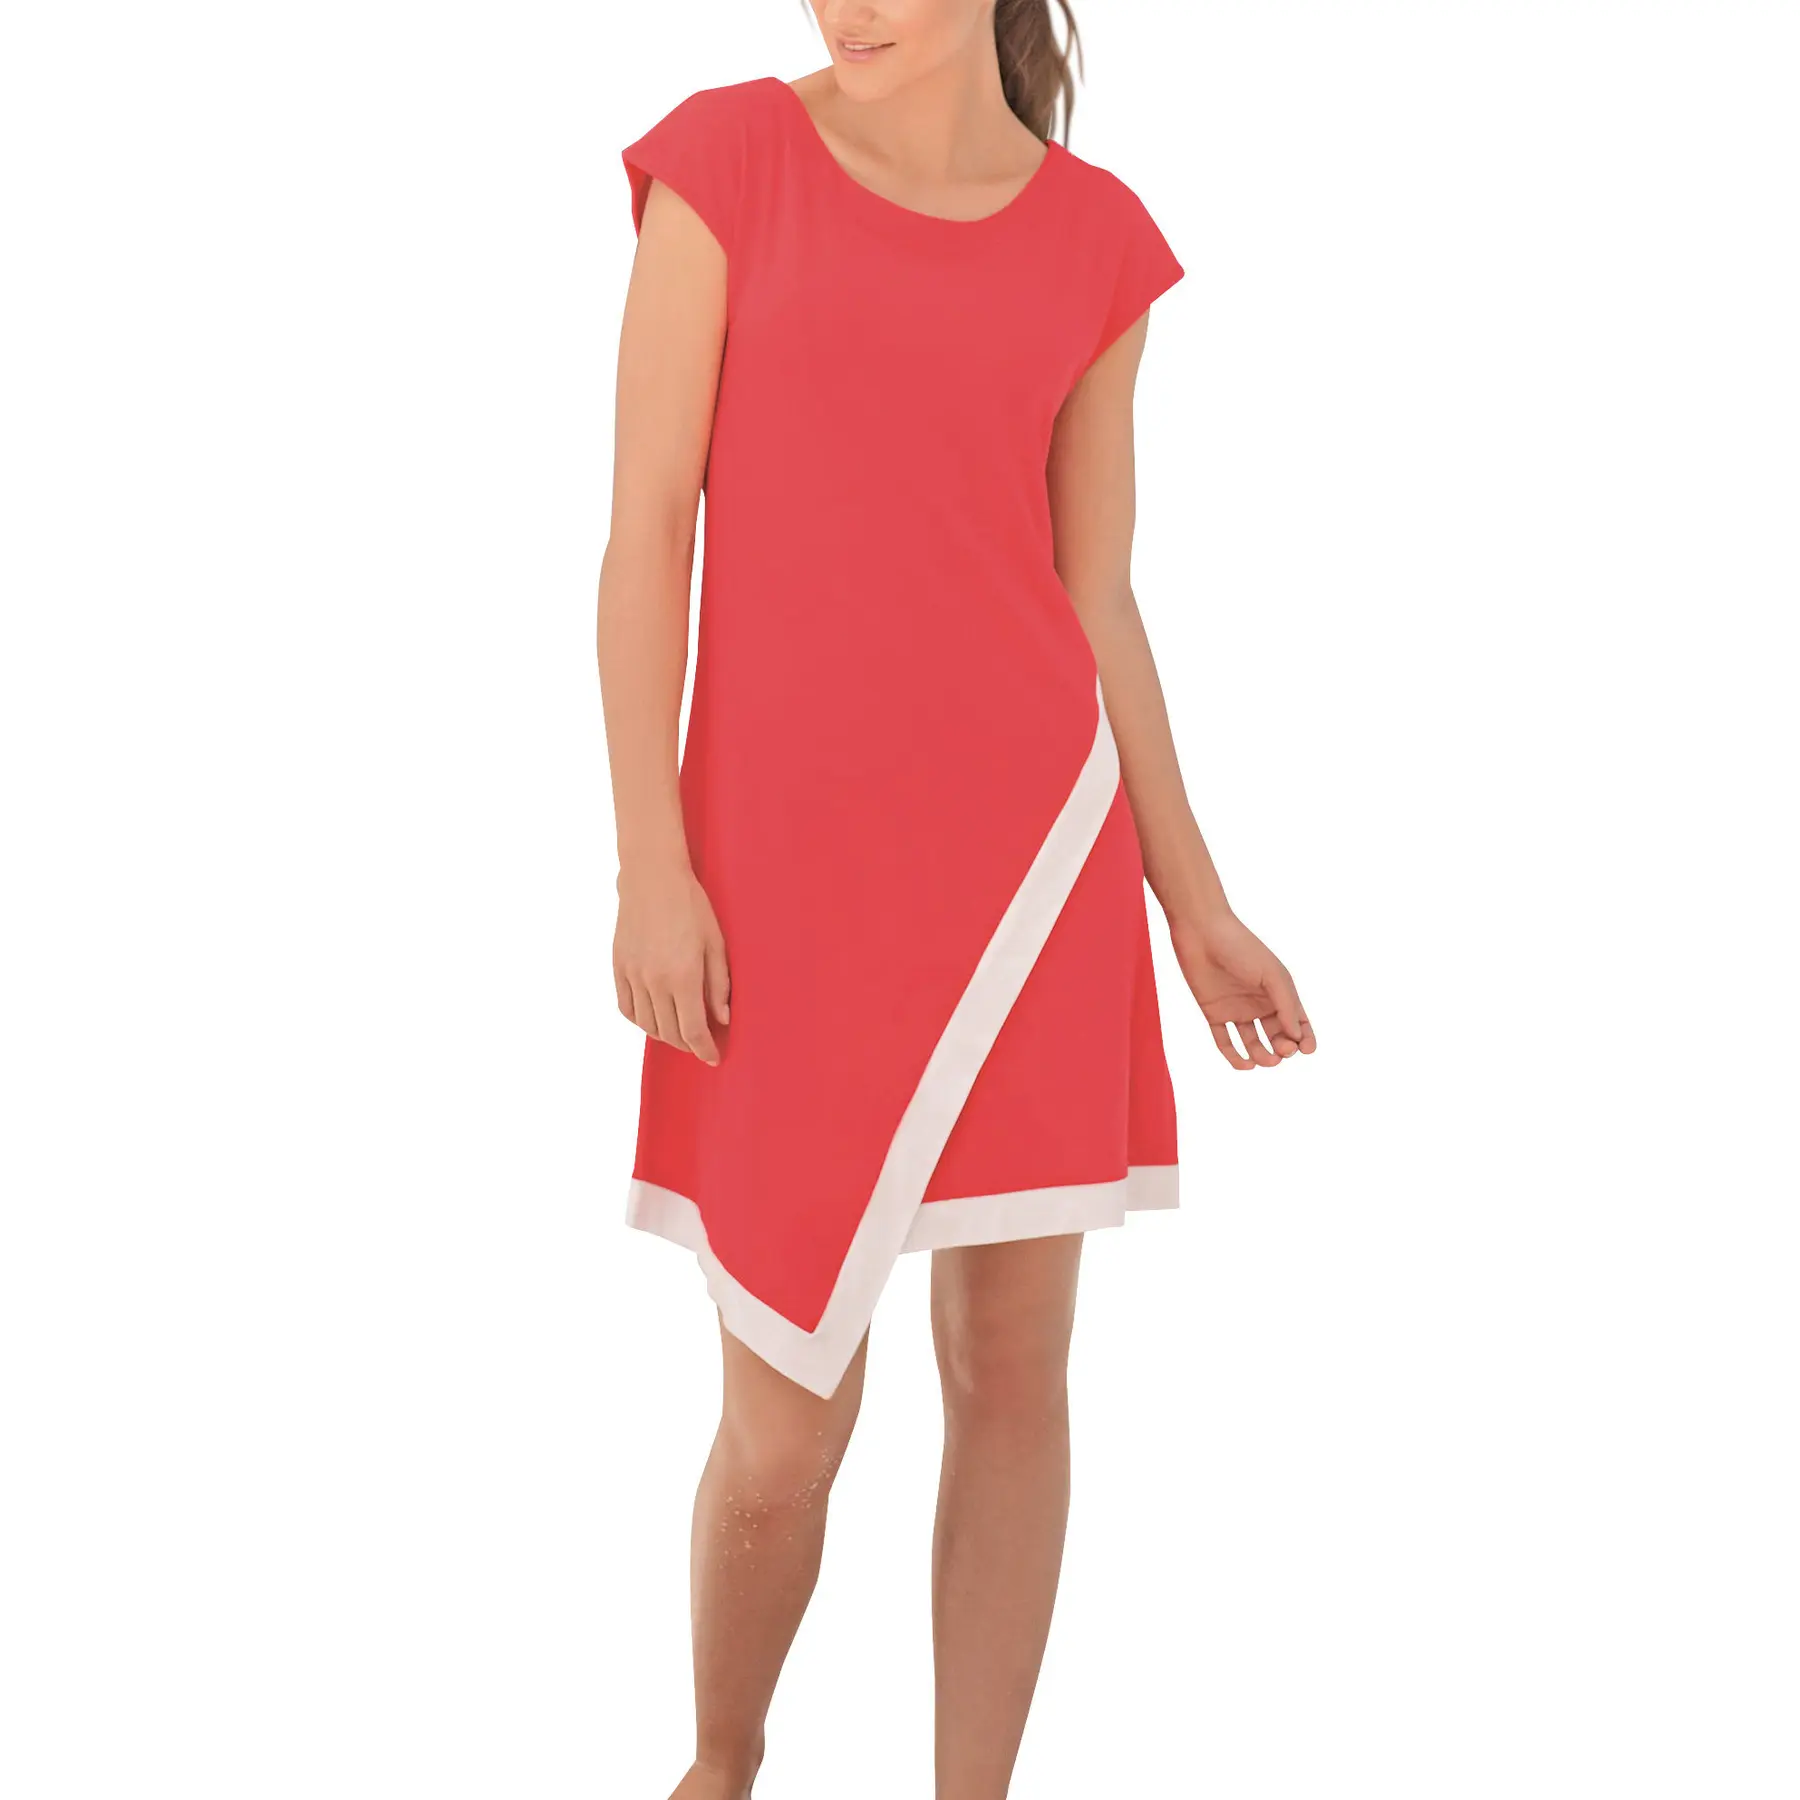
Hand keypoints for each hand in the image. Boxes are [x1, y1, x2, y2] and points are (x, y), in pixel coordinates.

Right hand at [613, 863, 730, 1065]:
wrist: (652, 878)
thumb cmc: (690, 905)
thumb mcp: (716, 943)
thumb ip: (719, 985)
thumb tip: (722, 1018)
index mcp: (683, 976)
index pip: (693, 1030)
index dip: (704, 1049)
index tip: (713, 1058)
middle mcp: (654, 981)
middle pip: (670, 1033)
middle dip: (688, 1045)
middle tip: (701, 1044)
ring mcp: (633, 975)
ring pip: (647, 1024)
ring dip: (665, 1036)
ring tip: (680, 1033)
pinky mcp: (619, 967)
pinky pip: (626, 1008)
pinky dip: (641, 1020)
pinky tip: (654, 1018)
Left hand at [1168, 910, 1315, 1070]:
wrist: (1202, 933)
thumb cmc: (1242, 948)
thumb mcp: (1272, 975)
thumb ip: (1286, 1005)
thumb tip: (1297, 1037)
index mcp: (1279, 992)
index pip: (1298, 1022)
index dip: (1305, 1039)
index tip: (1307, 1050)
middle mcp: (1260, 1004)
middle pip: (1277, 1037)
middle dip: (1284, 1049)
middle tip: (1283, 1051)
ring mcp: (1237, 1010)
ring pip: (1253, 1044)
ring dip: (1262, 1056)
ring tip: (1266, 1060)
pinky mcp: (1214, 1013)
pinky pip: (1225, 1042)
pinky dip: (1235, 1057)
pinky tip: (1245, 1065)